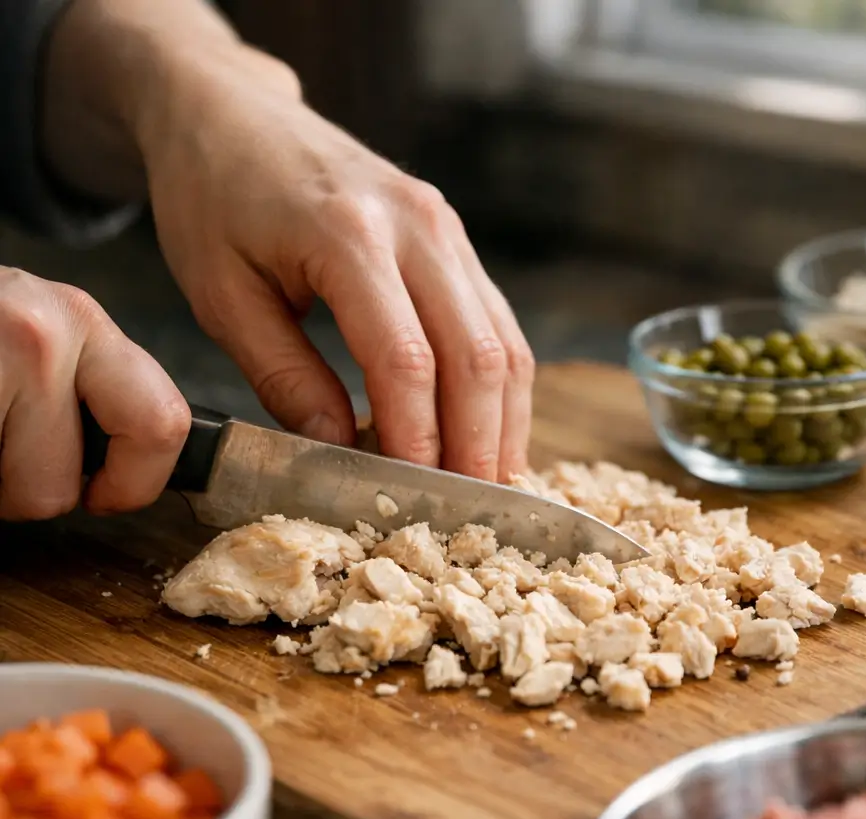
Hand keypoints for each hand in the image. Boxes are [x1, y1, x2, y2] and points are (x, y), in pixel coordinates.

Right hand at [0, 268, 189, 519]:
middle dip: (27, 491)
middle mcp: (38, 335)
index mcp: (81, 321)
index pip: (161, 424)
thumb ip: (93, 392)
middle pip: (56, 490)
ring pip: (8, 496)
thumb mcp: (42, 340)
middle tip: (2, 451)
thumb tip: (129, 476)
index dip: (135, 484)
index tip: (104, 494)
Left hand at [134, 57, 534, 481]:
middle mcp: (418, 226)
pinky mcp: (456, 240)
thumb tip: (337, 446)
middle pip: (479, 356)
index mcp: (348, 236)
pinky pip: (498, 323)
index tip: (413, 497)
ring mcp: (447, 229)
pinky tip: (487, 428)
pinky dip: (500, 386)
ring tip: (490, 483)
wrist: (233, 114)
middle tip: (470, 511)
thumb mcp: (222, 294)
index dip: (418, 440)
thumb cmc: (214, 198)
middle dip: (480, 444)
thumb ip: (283, 374)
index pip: (406, 361)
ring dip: (504, 421)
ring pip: (506, 342)